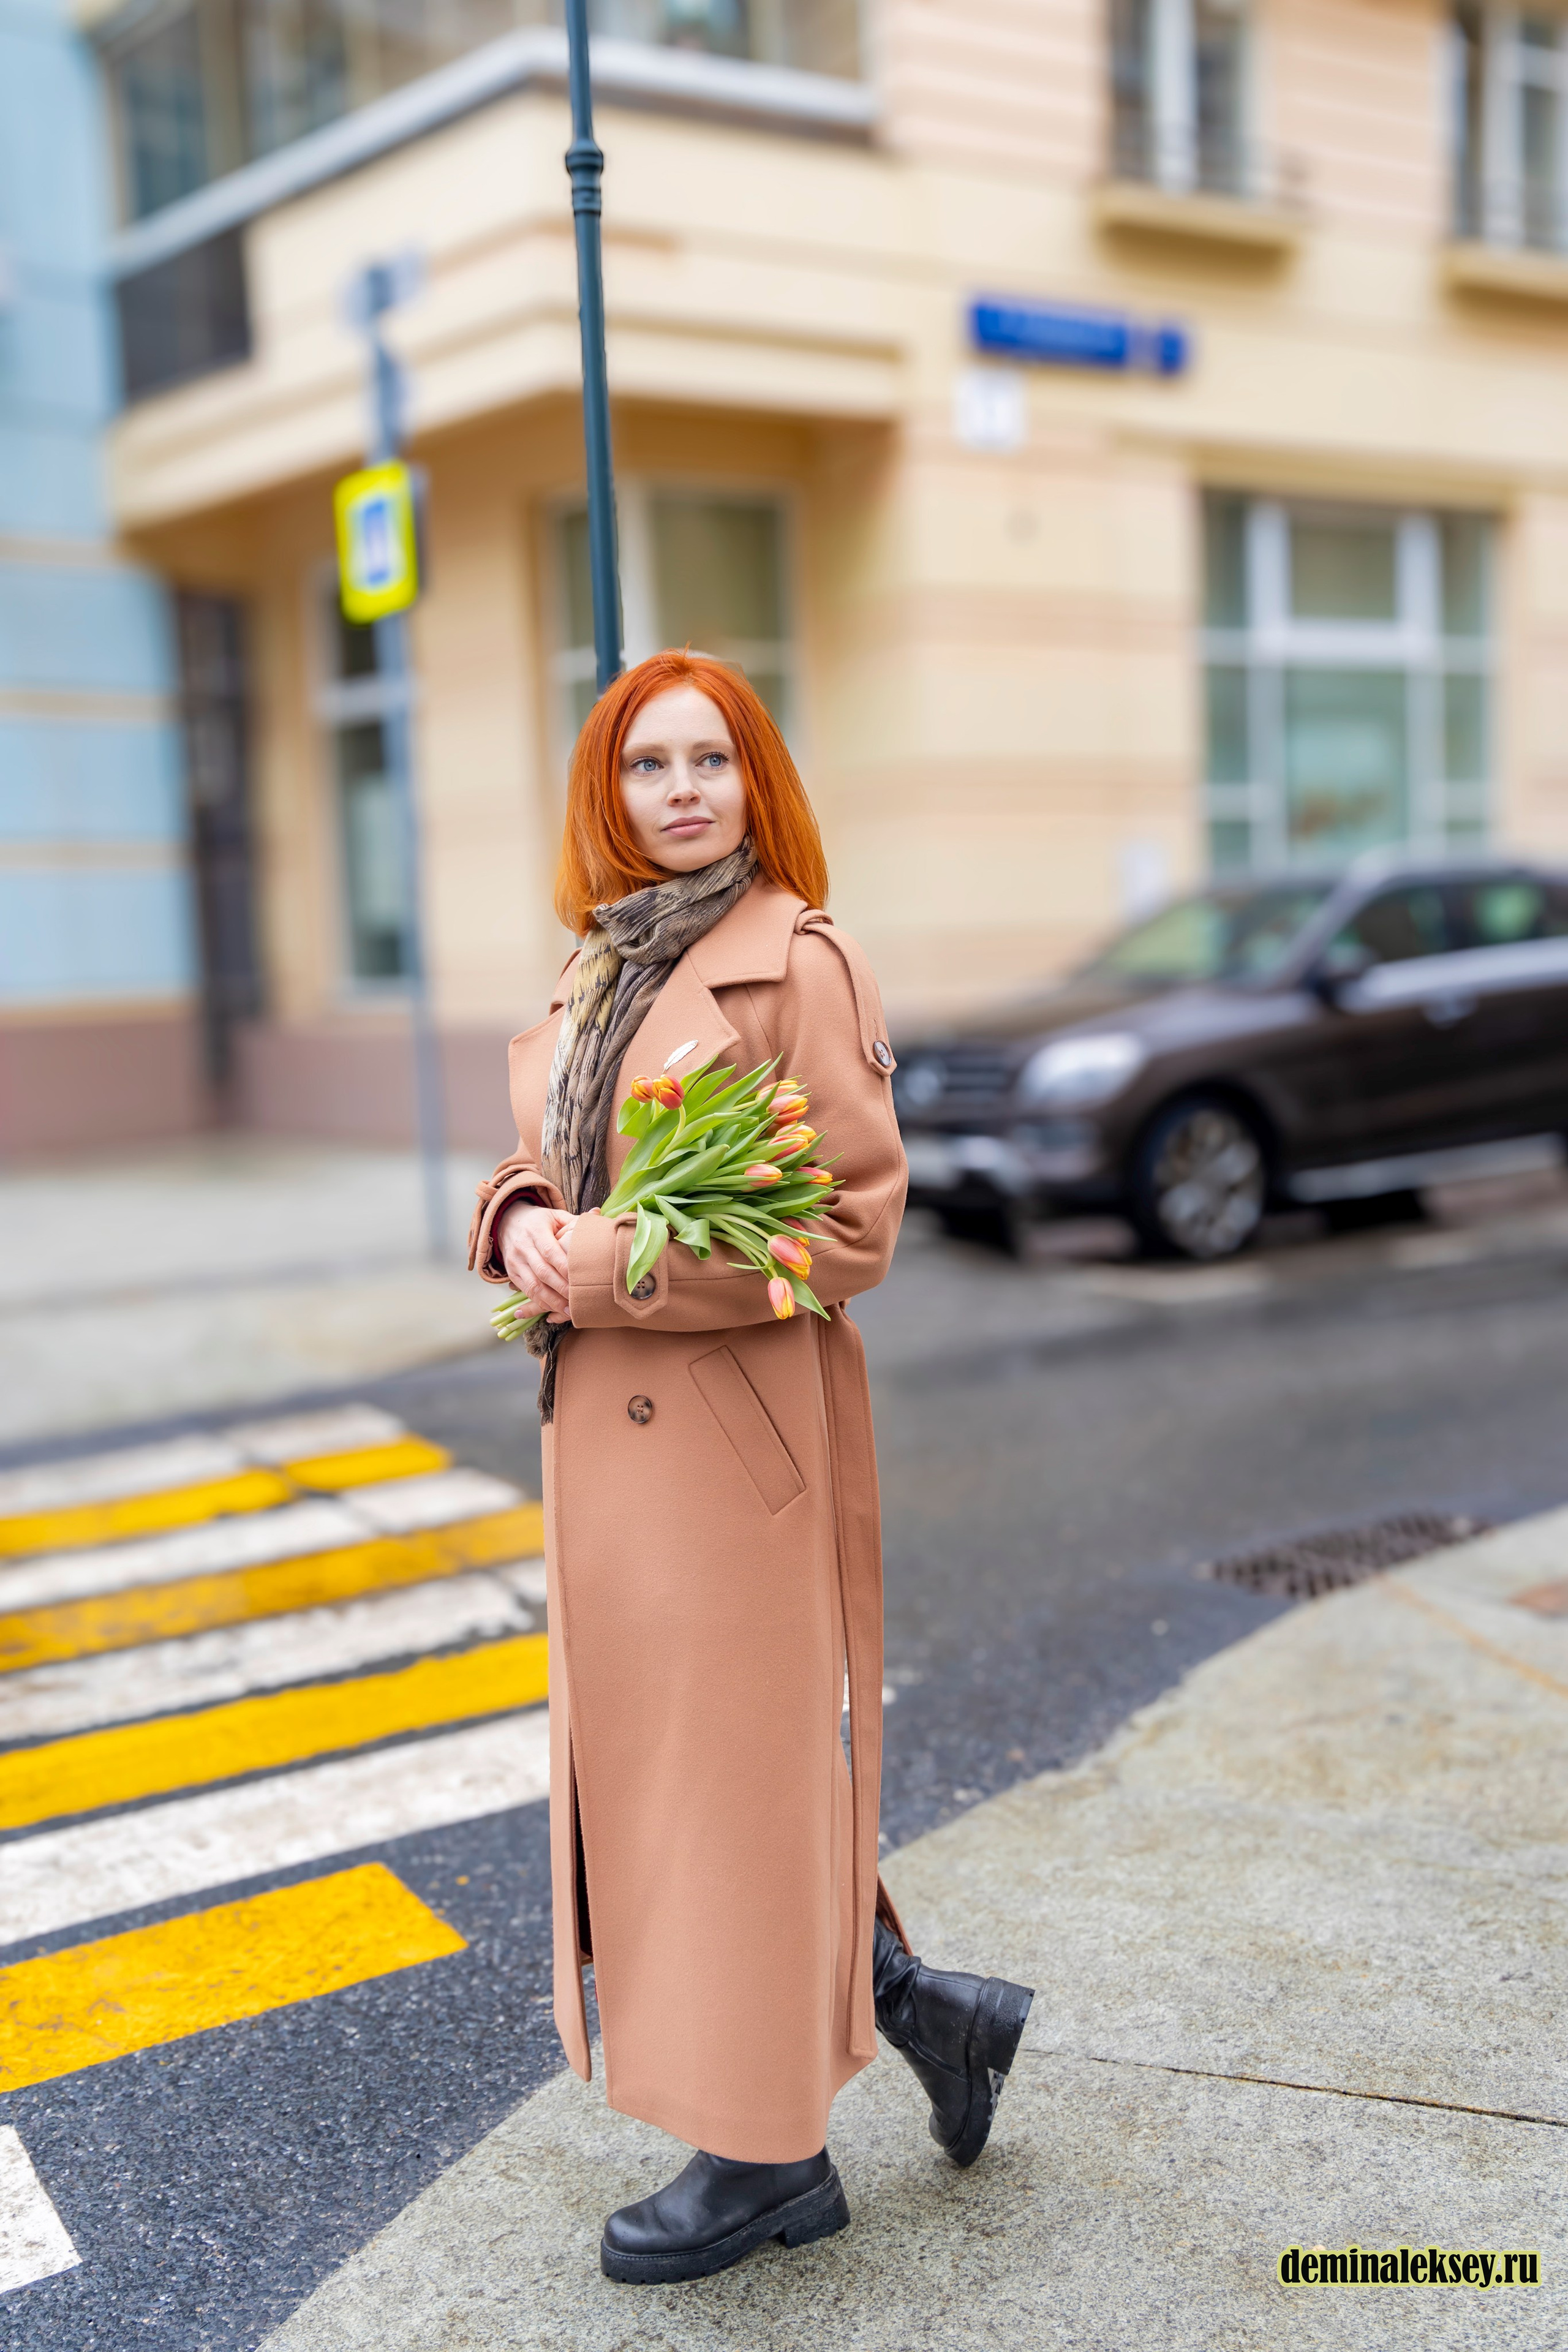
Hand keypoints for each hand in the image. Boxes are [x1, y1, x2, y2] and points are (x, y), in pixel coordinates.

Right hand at [494, 1200, 577, 1325]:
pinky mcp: (512, 1273)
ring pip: (533, 1285)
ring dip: (551, 1301)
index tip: (580, 1279)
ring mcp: (515, 1262)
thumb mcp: (554, 1215)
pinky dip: (540, 1302)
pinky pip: (526, 1291)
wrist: (507, 1222)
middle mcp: (523, 1247)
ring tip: (568, 1311)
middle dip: (561, 1289)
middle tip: (578, 1301)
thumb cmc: (538, 1221)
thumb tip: (598, 1212)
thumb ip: (574, 1220)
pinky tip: (554, 1309)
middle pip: (543, 1272)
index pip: (550, 1251)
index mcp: (536, 1230)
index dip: (565, 1267)